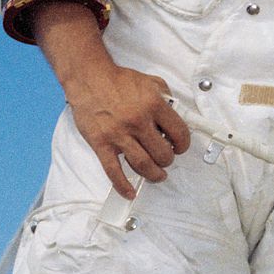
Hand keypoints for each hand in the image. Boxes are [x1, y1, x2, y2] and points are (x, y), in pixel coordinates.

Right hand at [66, 62, 189, 198]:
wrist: (90, 79)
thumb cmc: (122, 81)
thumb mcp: (153, 82)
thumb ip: (167, 99)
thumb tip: (178, 116)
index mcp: (154, 106)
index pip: (178, 132)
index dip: (184, 144)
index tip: (181, 147)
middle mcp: (139, 122)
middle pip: (162, 153)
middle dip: (168, 160)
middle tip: (167, 160)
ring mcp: (119, 135)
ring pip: (143, 164)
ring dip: (154, 174)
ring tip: (158, 175)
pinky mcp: (101, 144)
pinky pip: (113, 171)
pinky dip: (123, 185)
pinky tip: (131, 193)